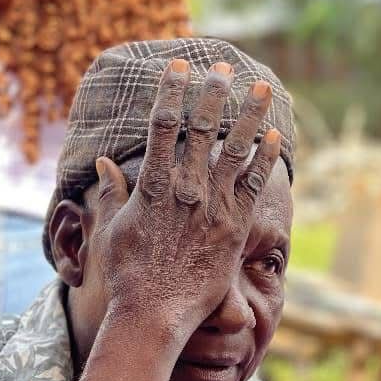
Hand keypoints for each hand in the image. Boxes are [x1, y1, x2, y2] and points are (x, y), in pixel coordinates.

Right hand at [92, 59, 280, 350]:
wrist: (153, 313)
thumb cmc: (127, 275)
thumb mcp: (111, 229)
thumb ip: (111, 194)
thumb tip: (105, 164)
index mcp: (153, 184)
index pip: (163, 125)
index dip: (172, 91)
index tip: (179, 66)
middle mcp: (185, 189)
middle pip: (201, 128)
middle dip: (213, 93)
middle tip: (223, 67)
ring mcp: (212, 207)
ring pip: (235, 150)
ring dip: (249, 116)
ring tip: (262, 89)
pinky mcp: (234, 228)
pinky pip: (253, 185)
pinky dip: (264, 159)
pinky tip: (275, 137)